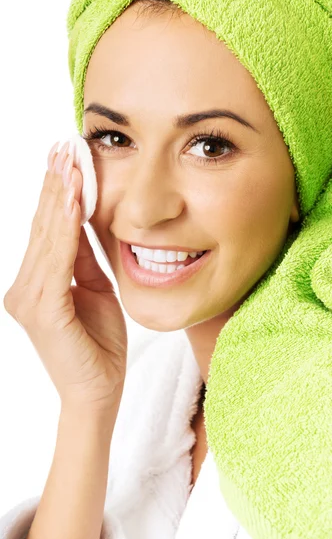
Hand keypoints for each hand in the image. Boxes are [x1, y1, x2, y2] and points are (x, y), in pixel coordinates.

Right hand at [3, 141, 127, 414]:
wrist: (99, 392)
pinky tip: (74, 201)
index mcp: (37, 282)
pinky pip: (58, 260)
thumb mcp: (95, 289)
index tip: (66, 159)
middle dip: (56, 184)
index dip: (57, 193)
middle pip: (44, 226)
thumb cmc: (99, 344)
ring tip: (68, 162)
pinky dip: (66, 228)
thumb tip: (84, 219)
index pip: (48, 229)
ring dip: (60, 196)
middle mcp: (25, 287)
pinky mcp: (44, 310)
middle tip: (63, 147)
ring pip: (48, 237)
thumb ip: (83, 258)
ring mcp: (29, 299)